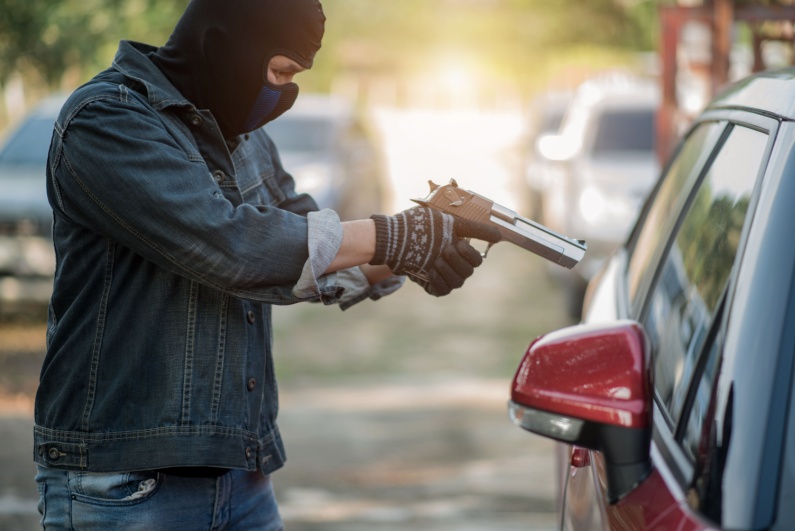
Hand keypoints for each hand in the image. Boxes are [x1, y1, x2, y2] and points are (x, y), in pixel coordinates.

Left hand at [369, 207, 499, 283]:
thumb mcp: (450, 222)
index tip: (458, 242)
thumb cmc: (424, 228)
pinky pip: (442, 290)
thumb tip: (500, 235)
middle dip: (456, 261)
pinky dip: (438, 282)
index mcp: (462, 253)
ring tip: (435, 261)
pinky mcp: (433, 286)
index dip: (469, 253)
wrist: (397, 238)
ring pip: (456, 282)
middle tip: (444, 251)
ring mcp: (445, 278)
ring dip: (447, 271)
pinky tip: (430, 273)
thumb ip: (475, 229)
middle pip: (468, 272)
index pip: (476, 260)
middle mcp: (456, 267)